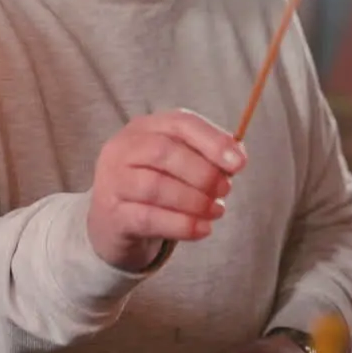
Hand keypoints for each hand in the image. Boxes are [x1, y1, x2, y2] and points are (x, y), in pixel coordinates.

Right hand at [88, 109, 246, 271]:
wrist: (112, 225)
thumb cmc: (154, 189)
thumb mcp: (178, 166)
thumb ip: (206, 158)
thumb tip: (237, 158)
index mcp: (144, 128)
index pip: (179, 123)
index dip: (212, 141)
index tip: (239, 163)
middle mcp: (122, 149)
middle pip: (163, 152)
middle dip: (203, 172)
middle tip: (225, 190)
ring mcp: (112, 182)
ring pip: (155, 187)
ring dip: (194, 201)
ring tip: (216, 211)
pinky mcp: (112, 216)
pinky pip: (149, 219)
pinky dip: (182, 225)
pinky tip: (203, 229)